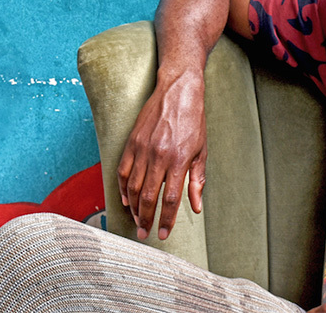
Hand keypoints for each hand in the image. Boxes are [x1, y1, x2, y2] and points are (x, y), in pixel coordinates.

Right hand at [116, 70, 206, 239]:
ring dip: (134, 208)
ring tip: (137, 221)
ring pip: (133, 187)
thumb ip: (197, 181)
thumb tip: (196, 207)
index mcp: (179, 160)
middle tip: (145, 234)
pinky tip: (126, 199)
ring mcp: (142, 148)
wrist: (177, 91)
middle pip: (148, 197)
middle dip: (146, 220)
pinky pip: (123, 170)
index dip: (165, 220)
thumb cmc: (193, 121)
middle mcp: (159, 156)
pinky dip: (123, 188)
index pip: (169, 199)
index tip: (163, 234)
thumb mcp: (202, 151)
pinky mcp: (132, 141)